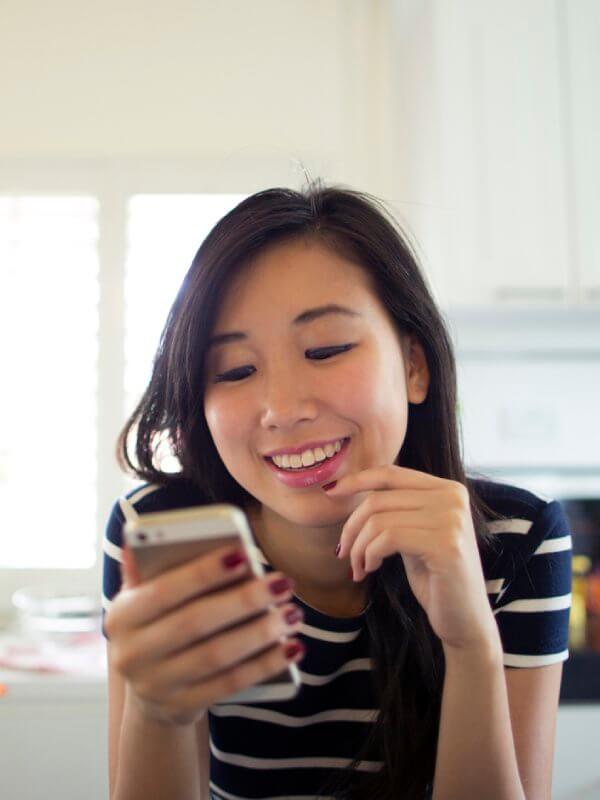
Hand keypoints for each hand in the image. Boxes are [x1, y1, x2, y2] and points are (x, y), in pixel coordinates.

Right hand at [104, 543, 304, 725]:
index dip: (202, 573)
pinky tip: (291, 648)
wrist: (150, 690)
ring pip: (216, 656)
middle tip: (282, 583)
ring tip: (292, 612)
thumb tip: (142, 530)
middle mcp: (132, 654)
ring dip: (261, 633)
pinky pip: (230, 684)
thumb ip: (148, 565)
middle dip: (244, 601)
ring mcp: (156, 686)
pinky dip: (264, 665)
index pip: (163, 591)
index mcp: (122, 616)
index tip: (242, 554)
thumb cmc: (158, 622)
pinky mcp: (182, 708)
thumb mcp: (143, 595)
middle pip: (195, 623)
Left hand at [329, 465, 500, 655]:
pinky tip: (371, 569)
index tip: (331, 492)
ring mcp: (452, 519)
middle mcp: (453, 498)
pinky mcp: (445, 544)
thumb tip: (349, 488)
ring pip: (379, 520)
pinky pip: (387, 538)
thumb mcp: (415, 532)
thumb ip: (397, 509)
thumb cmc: (435, 577)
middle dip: (352, 527)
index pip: (391, 474)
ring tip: (358, 567)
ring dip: (358, 547)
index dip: (357, 480)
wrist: (465, 620)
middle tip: (343, 553)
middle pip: (379, 499)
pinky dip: (369, 555)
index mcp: (448, 489)